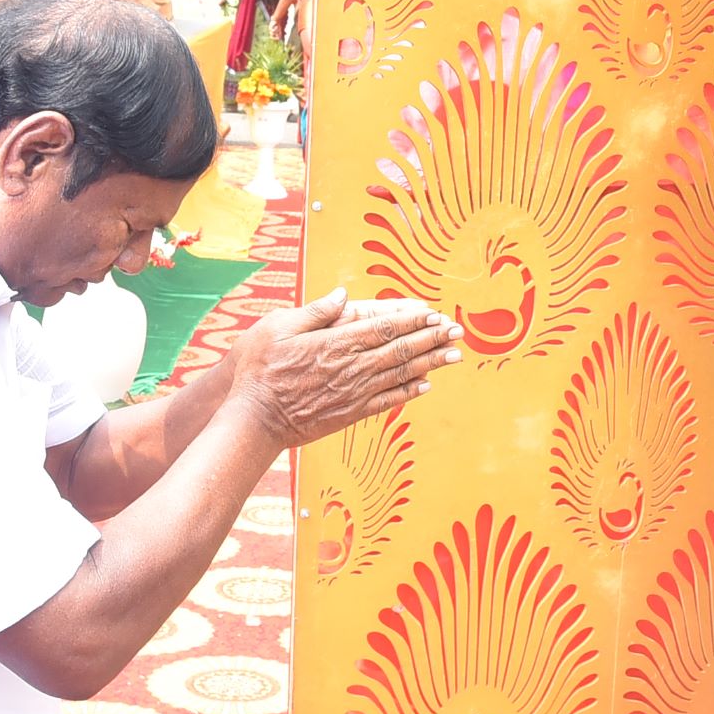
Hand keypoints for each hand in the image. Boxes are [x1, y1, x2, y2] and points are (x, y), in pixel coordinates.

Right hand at [230, 290, 458, 447]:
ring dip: (431, 363)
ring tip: (454, 355)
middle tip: (458, 330)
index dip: (413, 320)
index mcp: (336, 342)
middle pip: (401, 349)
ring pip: (401, 374)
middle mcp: (352, 367)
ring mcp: (354, 392)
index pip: (385, 327)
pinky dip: (410, 391)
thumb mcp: (278, 327)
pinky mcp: (351, 413)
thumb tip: (343, 294)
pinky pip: (388, 401)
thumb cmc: (260, 369)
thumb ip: (315, 312)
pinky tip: (427, 385)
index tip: (435, 312)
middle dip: (432, 338)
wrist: (255, 419)